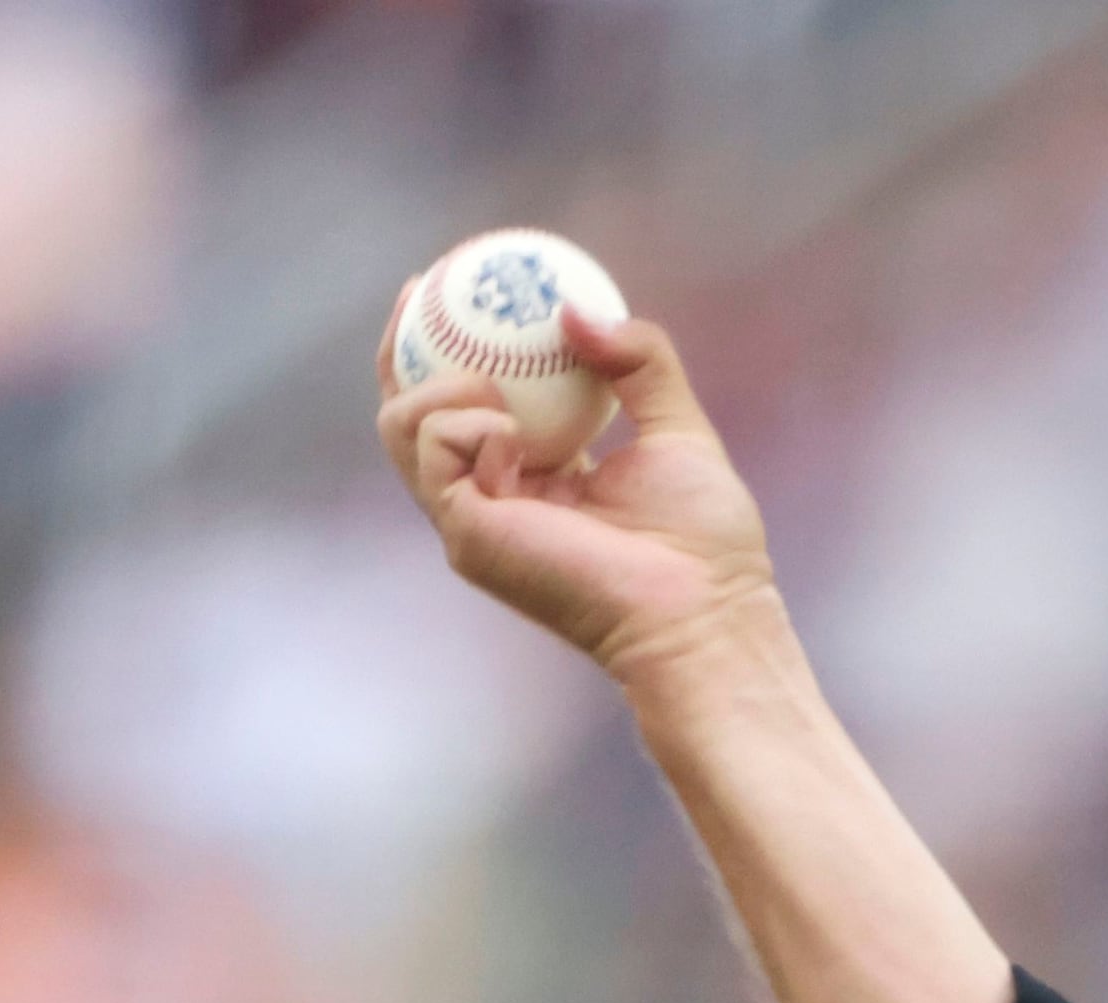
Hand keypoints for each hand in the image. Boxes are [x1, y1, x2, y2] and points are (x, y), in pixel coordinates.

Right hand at [379, 301, 778, 688]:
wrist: (703, 611)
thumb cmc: (705, 542)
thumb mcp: (677, 426)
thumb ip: (639, 361)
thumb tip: (578, 310)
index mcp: (537, 478)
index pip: (471, 406)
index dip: (451, 344)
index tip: (456, 284)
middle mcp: (494, 501)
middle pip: (414, 416)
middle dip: (402, 348)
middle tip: (418, 292)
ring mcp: (474, 523)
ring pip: (405, 432)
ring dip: (437, 386)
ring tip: (491, 382)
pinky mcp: (469, 537)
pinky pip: (436, 454)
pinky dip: (465, 423)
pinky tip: (509, 430)